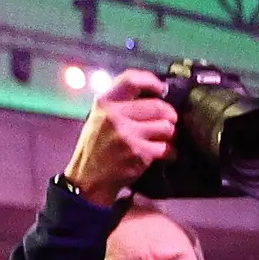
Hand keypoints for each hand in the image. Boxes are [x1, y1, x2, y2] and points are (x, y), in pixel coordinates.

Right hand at [64, 69, 177, 202]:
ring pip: (166, 127)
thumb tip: (153, 95)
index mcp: (104, 103)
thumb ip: (120, 104)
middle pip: (158, 106)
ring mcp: (128, 135)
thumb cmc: (96, 147)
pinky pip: (167, 148)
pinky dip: (170, 152)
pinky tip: (165, 154)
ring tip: (164, 139)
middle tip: (170, 120)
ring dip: (170, 134)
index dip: (151, 81)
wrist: (88, 179)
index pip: (131, 80)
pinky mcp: (139, 153)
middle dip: (170, 114)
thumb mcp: (99, 118)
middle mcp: (115, 116)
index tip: (161, 88)